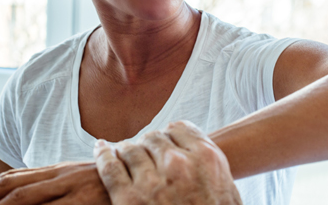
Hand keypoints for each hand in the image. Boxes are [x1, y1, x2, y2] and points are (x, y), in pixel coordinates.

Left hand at [0, 162, 108, 204]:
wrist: (149, 172)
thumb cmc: (114, 182)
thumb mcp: (83, 180)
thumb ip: (57, 184)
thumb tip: (29, 191)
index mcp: (61, 169)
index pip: (15, 177)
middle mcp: (64, 175)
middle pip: (13, 185)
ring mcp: (74, 189)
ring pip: (25, 197)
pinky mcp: (85, 202)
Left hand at [95, 121, 241, 204]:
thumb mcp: (226, 190)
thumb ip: (209, 168)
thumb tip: (198, 158)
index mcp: (205, 158)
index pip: (179, 129)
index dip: (169, 135)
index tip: (165, 141)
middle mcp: (178, 164)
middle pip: (154, 138)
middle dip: (148, 144)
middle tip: (143, 151)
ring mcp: (151, 180)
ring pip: (131, 149)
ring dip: (126, 149)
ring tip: (121, 151)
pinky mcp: (128, 199)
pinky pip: (110, 167)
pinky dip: (103, 155)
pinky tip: (101, 149)